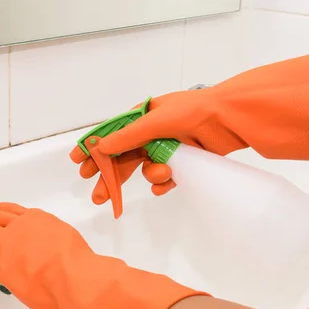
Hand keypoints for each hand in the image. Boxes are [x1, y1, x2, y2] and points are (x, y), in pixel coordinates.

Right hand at [75, 47, 308, 203]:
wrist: (230, 119)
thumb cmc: (191, 112)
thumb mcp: (153, 122)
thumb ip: (126, 137)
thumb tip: (100, 147)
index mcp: (143, 117)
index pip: (112, 136)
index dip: (95, 151)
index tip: (78, 164)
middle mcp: (154, 132)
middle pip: (125, 158)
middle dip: (112, 177)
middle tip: (97, 195)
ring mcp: (170, 148)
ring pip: (146, 170)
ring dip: (151, 175)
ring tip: (163, 174)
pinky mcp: (185, 162)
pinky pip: (165, 178)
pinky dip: (165, 182)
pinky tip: (168, 183)